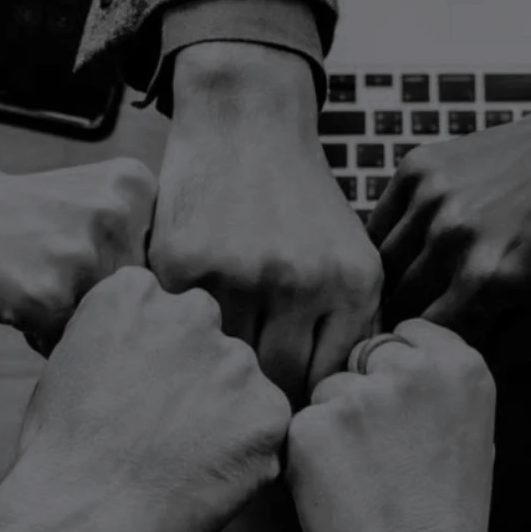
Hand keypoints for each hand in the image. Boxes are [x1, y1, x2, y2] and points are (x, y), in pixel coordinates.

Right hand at [0, 157, 155, 351]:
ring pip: (103, 323)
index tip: (89, 261)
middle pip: (137, 299)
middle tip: (56, 272)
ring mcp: (83, 257)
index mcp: (137, 188)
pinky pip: (64, 342)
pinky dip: (41, 333)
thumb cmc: (21, 212)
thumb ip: (137, 237)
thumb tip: (174, 314)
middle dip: (101, 302)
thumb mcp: (93, 197)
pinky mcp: (48, 295)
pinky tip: (18, 296)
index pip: (163, 267)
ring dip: (71, 320)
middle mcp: (117, 218)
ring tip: (36, 283)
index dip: (125, 279)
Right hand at [8, 266, 291, 531]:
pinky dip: (242, 458)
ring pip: (240, 386)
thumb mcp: (69, 366)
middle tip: (157, 434)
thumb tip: (149, 353)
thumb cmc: (59, 455)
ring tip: (174, 464)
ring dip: (220, 418)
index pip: (164, 313)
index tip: (132, 395)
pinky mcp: (267, 414)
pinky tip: (197, 481)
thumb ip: (120, 341)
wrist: (75, 519)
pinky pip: (264, 431)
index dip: (150, 360)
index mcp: (135, 293)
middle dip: (191, 381)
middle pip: (207, 343)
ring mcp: (235, 363)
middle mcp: (191, 313)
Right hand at [151, 43, 382, 400]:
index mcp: (350, 282)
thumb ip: (347, 328)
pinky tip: (181, 331)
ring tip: (209, 373)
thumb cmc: (299, 201)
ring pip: (223, 362)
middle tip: (243, 402)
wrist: (246, 122)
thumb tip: (333, 410)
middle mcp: (299, 279)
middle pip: (277, 383)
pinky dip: (180, 335)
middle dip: (261, 396)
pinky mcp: (182, 263)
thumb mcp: (348, 255)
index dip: (305, 404)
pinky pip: (180, 329)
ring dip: (215, 369)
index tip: (285, 409)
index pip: (326, 381)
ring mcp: (237, 272)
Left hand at [287, 319, 496, 531]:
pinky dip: (308, 457)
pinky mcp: (313, 426)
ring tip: (366, 479)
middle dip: (362, 393)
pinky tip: (340, 492)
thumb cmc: (443, 518)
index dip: (396, 371)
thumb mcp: (467, 433)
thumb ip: (434, 386)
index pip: (408, 332)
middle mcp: (412, 370)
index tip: (401, 409)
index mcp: (461, 367)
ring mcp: (360, 396)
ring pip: (327, 392)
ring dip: (333, 426)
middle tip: (382, 455)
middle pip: (362, 356)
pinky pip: (299, 427)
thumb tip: (391, 355)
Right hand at [368, 89, 530, 358]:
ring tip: (419, 281)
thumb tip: (466, 369)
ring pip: (382, 266)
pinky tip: (414, 244)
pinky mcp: (419, 169)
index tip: (435, 343)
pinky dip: (388, 240)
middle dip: (411, 315)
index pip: (431, 337)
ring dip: (395, 280)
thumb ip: (514, 349)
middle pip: (399, 303)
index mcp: (489, 280)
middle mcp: (454, 238)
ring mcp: (432, 200)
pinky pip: (380, 223)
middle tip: (424, 314)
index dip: (433, 344)